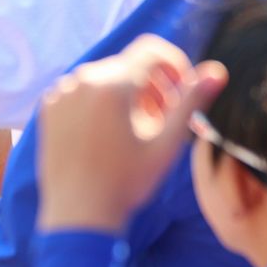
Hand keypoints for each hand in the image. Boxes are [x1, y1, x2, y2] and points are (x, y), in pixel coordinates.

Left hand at [36, 35, 227, 233]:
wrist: (78, 215)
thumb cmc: (127, 183)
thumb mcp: (166, 144)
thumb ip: (191, 102)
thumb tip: (217, 70)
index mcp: (113, 85)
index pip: (152, 51)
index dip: (174, 66)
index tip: (181, 92)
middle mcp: (83, 80)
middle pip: (129, 66)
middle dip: (152, 86)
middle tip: (162, 121)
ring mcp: (62, 93)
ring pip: (104, 77)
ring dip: (125, 94)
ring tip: (134, 131)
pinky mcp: (49, 107)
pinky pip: (81, 91)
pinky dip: (98, 102)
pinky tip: (106, 134)